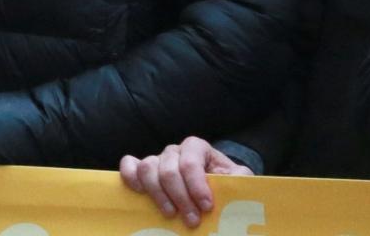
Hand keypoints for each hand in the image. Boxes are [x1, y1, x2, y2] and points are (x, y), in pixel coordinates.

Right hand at [120, 137, 251, 228]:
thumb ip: (239, 179)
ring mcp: (157, 159)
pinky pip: (129, 165)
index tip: (207, 206)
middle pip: (168, 169)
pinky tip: (140, 193)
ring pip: (147, 168)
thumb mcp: (237, 180)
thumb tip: (240, 183)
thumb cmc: (224, 184)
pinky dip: (130, 177)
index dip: (197, 184)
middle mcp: (175, 151)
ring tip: (171, 214)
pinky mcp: (143, 170)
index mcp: (197, 148)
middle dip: (180, 197)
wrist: (212, 188)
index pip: (191, 161)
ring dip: (158, 194)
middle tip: (192, 220)